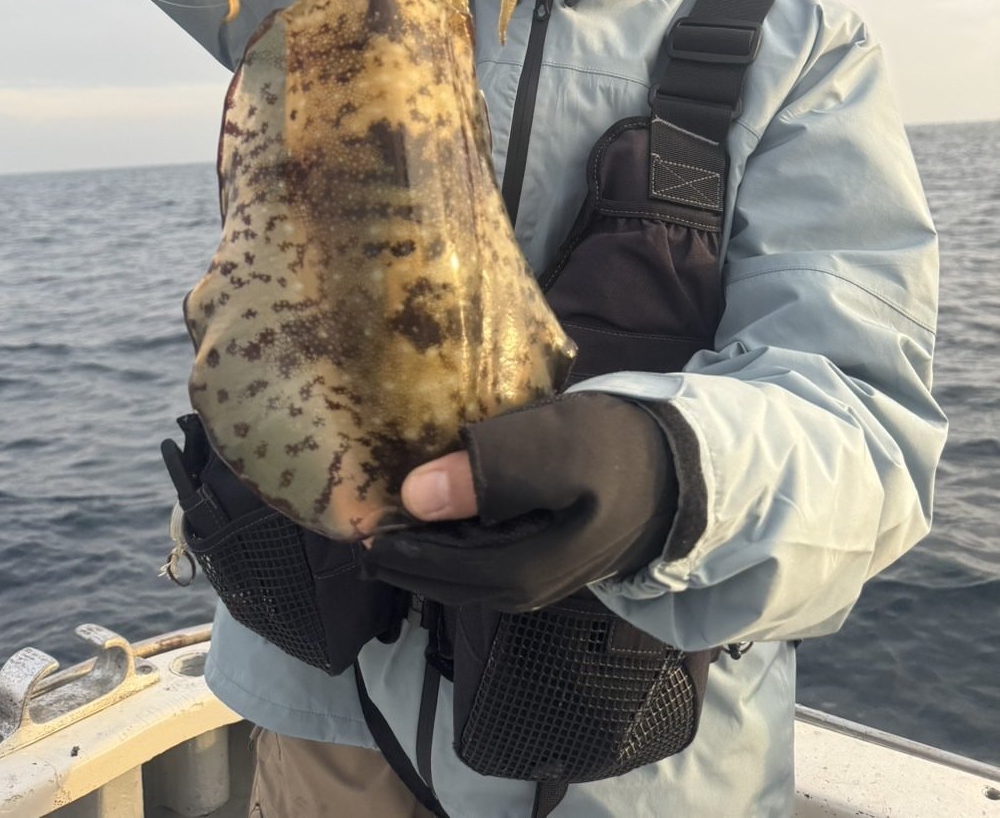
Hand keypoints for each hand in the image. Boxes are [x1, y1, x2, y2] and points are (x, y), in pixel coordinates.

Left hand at [364, 393, 678, 612]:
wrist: (679, 464)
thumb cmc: (616, 450)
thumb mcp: (558, 445)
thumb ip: (491, 469)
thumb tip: (416, 495)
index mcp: (525, 571)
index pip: (436, 568)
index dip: (392, 544)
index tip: (352, 516)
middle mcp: (524, 587)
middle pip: (443, 575)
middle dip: (399, 550)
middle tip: (356, 512)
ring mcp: (535, 574)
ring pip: (460, 566)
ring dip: (422, 543)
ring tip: (384, 508)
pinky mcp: (541, 552)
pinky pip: (480, 552)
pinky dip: (450, 533)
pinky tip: (436, 502)